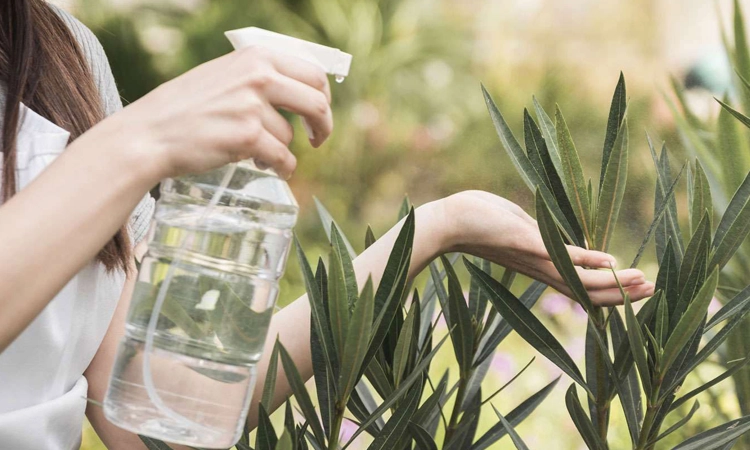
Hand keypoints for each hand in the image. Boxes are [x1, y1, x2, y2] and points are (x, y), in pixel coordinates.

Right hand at [105, 46, 332, 179]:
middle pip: (317, 103)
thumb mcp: (224, 76)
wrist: (149, 134)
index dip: (323, 97)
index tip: (320, 112)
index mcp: (256, 57)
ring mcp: (253, 106)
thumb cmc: (185, 108)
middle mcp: (258, 77)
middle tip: (318, 140)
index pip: (313, 73)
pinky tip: (263, 166)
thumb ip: (260, 78)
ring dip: (278, 149)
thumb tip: (303, 92)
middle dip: (323, 126)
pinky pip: (283, 159)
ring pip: (290, 137)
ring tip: (254, 151)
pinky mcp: (248, 137)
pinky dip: (279, 168)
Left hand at [441, 191, 654, 304]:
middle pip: (588, 291)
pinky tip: (612, 263)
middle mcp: (540, 270)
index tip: (638, 288)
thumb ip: (537, 234)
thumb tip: (547, 232)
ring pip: (582, 280)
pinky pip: (563, 257)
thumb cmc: (478, 218)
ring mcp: (535, 259)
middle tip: (654, 291)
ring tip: (645, 282)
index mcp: (540, 266)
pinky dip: (588, 262)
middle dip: (622, 293)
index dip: (610, 291)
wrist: (448, 221)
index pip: (581, 286)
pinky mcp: (527, 244)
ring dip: (615, 283)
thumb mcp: (517, 227)